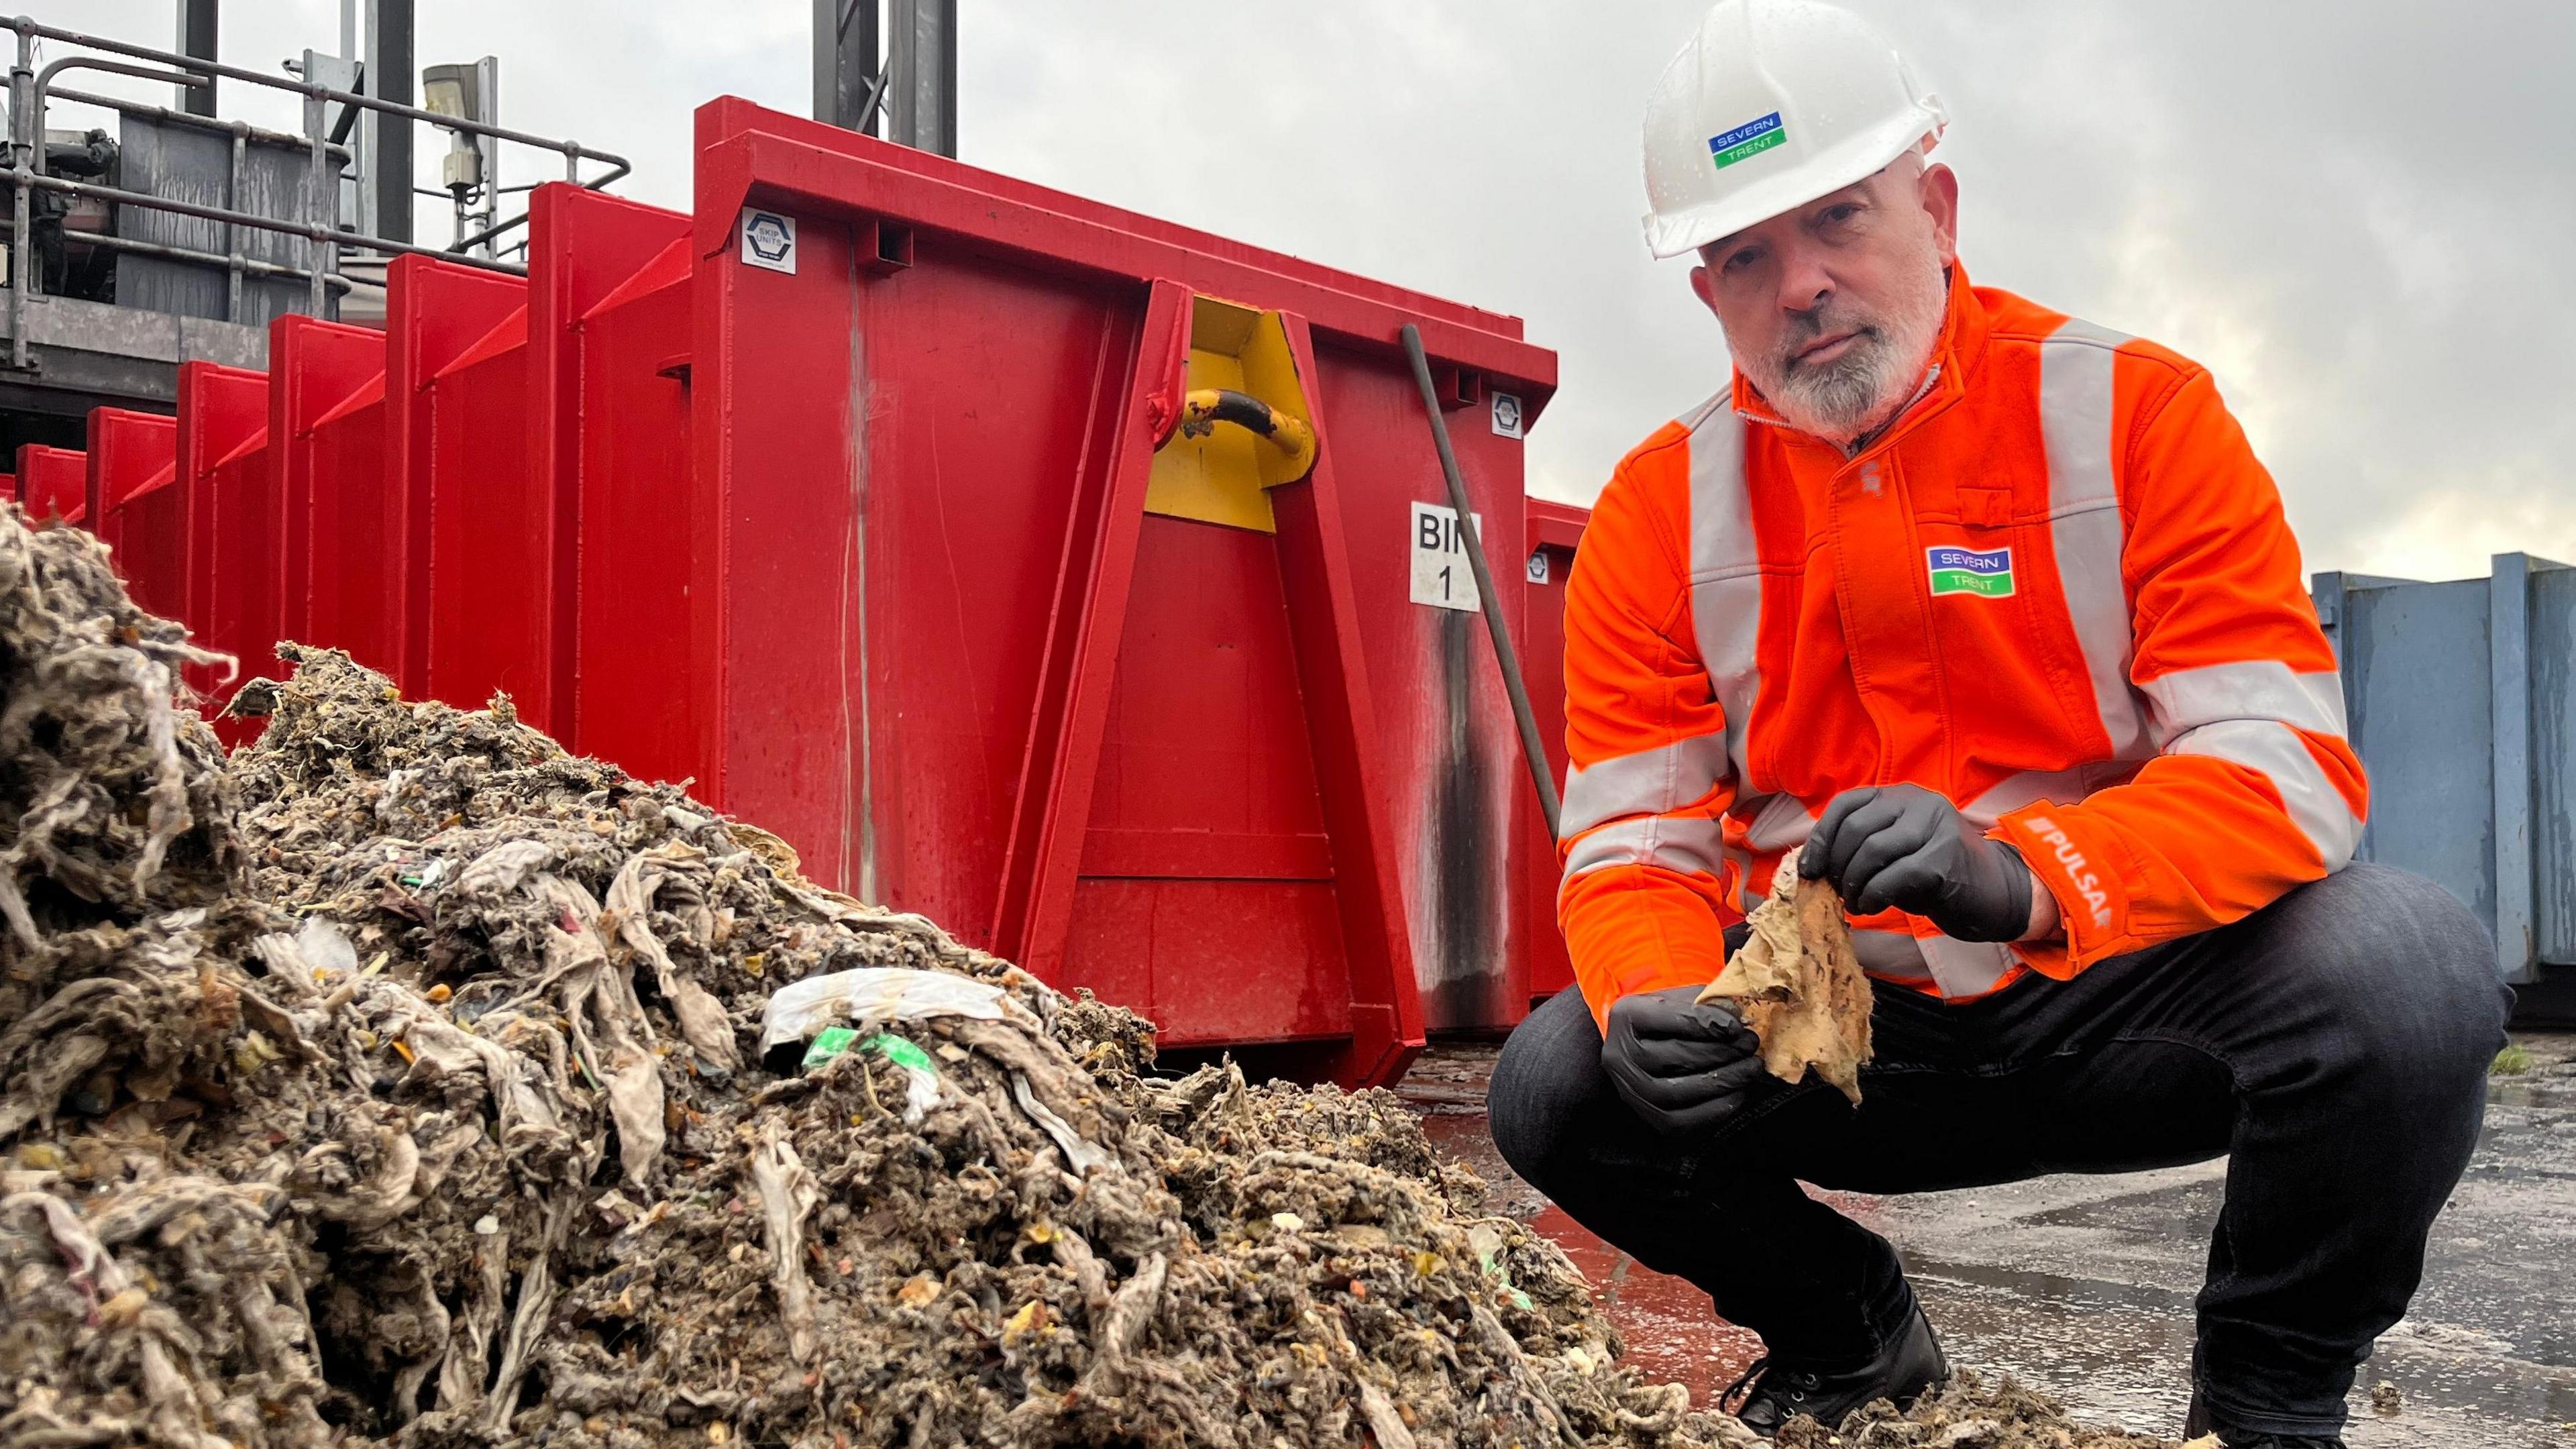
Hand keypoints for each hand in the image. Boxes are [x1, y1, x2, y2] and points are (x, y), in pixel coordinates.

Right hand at [1600, 986, 1771, 1135]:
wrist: (1641, 1050)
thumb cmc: (1668, 1021)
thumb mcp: (1679, 1000)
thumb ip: (1705, 1003)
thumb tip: (1738, 1014)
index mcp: (1627, 1015)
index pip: (1670, 1017)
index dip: (1708, 1022)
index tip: (1737, 1026)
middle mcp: (1619, 1054)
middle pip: (1674, 1056)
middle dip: (1720, 1051)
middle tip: (1750, 1045)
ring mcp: (1631, 1090)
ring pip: (1676, 1091)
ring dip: (1722, 1080)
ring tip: (1750, 1068)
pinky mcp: (1648, 1117)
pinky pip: (1681, 1120)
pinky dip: (1714, 1109)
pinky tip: (1737, 1092)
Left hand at [1800, 784, 2036, 941]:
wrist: (1992, 893)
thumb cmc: (1934, 874)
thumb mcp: (1894, 851)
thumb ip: (1860, 847)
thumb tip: (1814, 864)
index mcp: (1901, 795)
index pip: (1846, 804)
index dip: (1822, 838)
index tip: (1809, 869)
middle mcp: (1919, 802)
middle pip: (1856, 828)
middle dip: (1837, 865)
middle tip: (1836, 891)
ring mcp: (1935, 826)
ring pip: (1872, 850)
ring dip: (1854, 884)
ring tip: (1853, 903)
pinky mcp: (1945, 857)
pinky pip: (1893, 876)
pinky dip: (1872, 895)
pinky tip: (1870, 907)